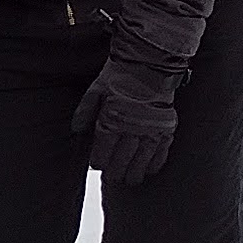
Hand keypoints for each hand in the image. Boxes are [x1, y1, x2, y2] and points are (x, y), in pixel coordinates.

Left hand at [70, 66, 181, 186]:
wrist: (149, 61)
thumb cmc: (119, 75)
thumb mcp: (96, 89)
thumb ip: (84, 111)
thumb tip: (76, 131)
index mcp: (112, 119)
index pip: (103, 151)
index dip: (99, 162)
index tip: (97, 166)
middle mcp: (132, 127)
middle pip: (122, 160)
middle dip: (115, 172)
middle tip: (112, 178)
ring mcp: (151, 129)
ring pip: (141, 161)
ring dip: (134, 173)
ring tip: (129, 180)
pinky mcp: (166, 127)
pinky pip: (161, 152)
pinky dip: (154, 164)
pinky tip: (149, 171)